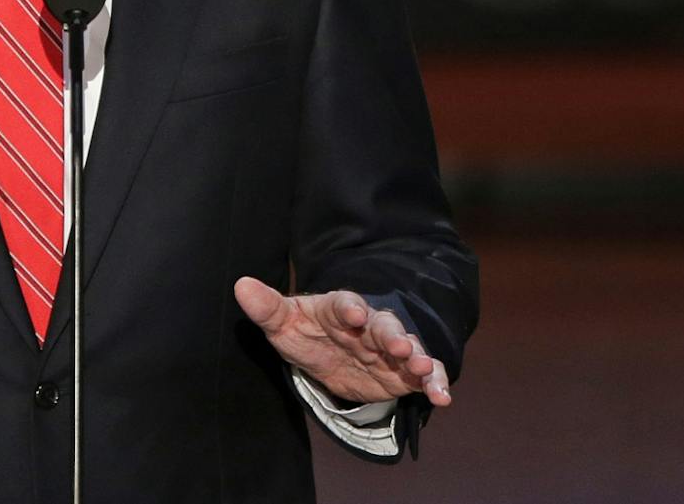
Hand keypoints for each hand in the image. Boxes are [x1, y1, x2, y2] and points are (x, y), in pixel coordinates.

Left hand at [232, 277, 452, 407]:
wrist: (331, 356)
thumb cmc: (307, 334)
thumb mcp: (284, 324)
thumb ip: (267, 308)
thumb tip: (240, 285)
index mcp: (339, 309)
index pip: (344, 303)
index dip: (348, 307)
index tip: (352, 312)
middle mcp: (369, 325)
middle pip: (384, 325)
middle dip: (393, 335)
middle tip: (401, 347)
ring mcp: (390, 348)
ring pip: (409, 348)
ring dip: (419, 357)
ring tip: (425, 369)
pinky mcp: (404, 372)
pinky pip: (425, 375)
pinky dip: (436, 383)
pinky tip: (443, 398)